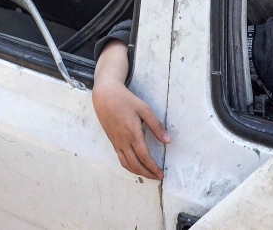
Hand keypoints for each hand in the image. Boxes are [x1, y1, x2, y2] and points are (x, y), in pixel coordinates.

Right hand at [93, 41, 170, 179]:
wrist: (105, 96)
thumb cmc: (125, 100)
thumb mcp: (144, 109)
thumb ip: (156, 125)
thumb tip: (167, 140)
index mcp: (133, 134)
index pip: (144, 157)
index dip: (153, 167)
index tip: (161, 174)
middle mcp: (123, 141)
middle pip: (135, 165)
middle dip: (147, 174)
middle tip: (157, 177)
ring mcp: (116, 142)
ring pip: (126, 164)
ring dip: (138, 172)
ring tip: (148, 174)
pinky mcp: (112, 141)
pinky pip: (120, 158)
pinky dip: (129, 166)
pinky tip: (135, 165)